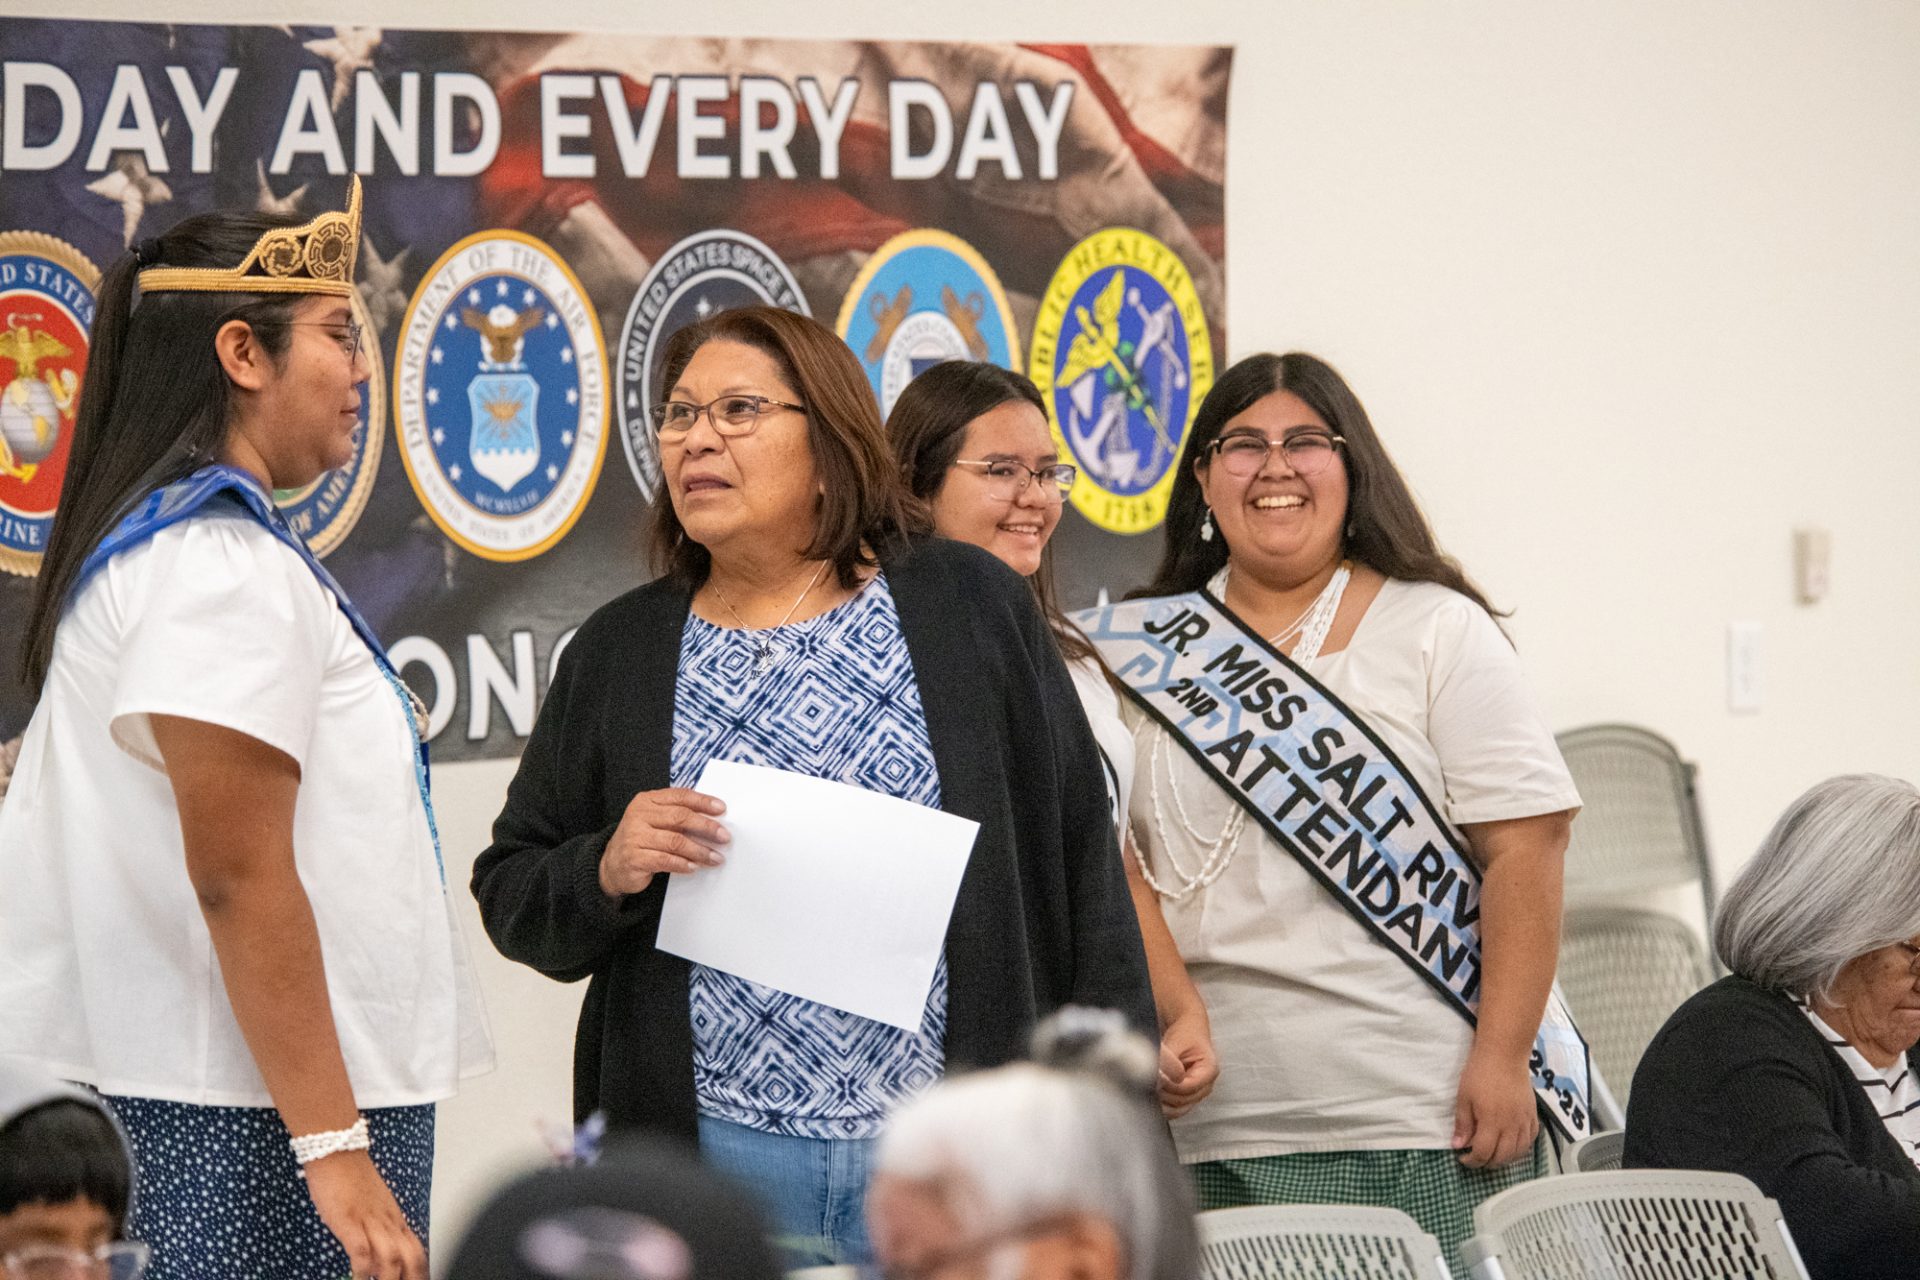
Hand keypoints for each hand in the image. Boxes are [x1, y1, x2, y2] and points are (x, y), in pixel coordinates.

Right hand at [304, 1150, 425, 1279]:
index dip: (420, 1272)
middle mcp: (387, 1222)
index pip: (417, 1251)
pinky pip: (361, 1250)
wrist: (337, 1149)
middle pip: (412, 1258)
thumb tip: (375, 1258)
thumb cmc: (351, 1177)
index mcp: (395, 1219)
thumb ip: (377, 1229)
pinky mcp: (348, 1220)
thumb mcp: (373, 1205)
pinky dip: (361, 1270)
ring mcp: (369, 1221)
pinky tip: (358, 1279)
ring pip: (391, 1258)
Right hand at [598, 787, 729, 897]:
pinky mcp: (634, 858)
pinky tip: (694, 867)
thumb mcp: (654, 821)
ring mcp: (635, 837)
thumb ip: (676, 816)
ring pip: (676, 841)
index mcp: (646, 801)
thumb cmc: (641, 840)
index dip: (702, 801)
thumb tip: (713, 820)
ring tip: (715, 858)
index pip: (679, 796)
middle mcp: (639, 815)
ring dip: (699, 850)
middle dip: (706, 827)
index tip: (722, 809)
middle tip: (724, 836)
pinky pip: (665, 860)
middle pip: (680, 817)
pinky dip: (683, 864)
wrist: (611, 865)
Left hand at [1157, 1012, 1218, 1118]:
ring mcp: (1198, 1093)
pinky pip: (1176, 1108)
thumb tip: (1160, 1076)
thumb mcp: (1177, 1042)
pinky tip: (1152, 1099)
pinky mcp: (1187, 1097)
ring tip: (1148, 1092)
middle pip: (1185, 1101)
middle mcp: (1206, 1085)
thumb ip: (1170, 1060)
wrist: (1187, 1031)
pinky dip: (1164, 1107)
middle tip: (1148, 1086)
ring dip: (1164, 1104)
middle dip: (1166, 1095)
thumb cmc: (1185, 1034)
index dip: (1170, 1085)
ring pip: (1180, 1109)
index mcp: (1209, 1070)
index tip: (1156, 1078)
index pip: (1188, 1087)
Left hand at [1452, 1045, 1538, 1167]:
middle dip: (1488, 1163)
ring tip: (1493, 1156)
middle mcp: (1511, 1126)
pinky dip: (1522, 1149)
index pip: (1483, 1153)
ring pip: (1519, 1152)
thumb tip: (1458, 1145)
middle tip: (1477, 1159)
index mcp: (1492, 1123)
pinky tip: (1512, 1146)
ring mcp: (1525, 1121)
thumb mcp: (1464, 1097)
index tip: (1462, 1158)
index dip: (1472, 1161)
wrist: (1505, 1055)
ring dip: (1505, 1159)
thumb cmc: (1480, 1074)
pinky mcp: (1533, 1115)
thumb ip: (1463, 1124)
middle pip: (1503, 1157)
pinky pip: (1531, 1139)